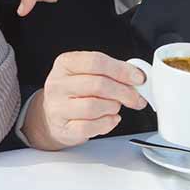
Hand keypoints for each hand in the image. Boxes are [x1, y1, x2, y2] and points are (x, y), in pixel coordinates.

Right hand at [22, 51, 146, 149]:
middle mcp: (58, 84)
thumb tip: (137, 77)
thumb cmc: (74, 92)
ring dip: (113, 107)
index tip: (138, 78)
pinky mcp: (64, 128)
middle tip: (135, 97)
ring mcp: (58, 107)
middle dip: (124, 92)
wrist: (51, 115)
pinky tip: (109, 118)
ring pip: (94, 106)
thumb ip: (111, 72)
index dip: (121, 70)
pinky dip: (107, 123)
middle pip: (98, 84)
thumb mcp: (87, 74)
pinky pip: (90, 127)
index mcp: (65, 63)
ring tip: (115, 106)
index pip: (96, 61)